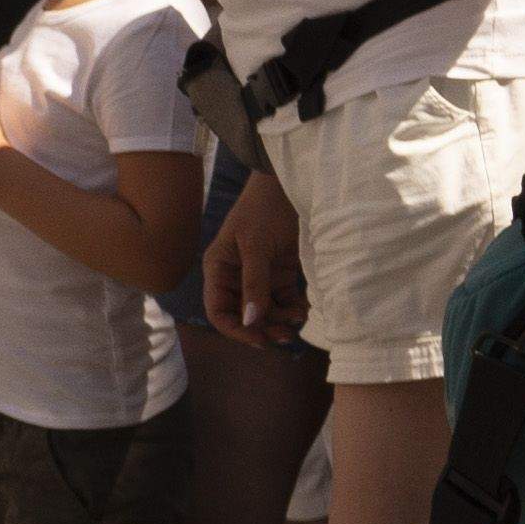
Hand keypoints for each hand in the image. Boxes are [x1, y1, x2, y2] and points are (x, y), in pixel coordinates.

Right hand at [202, 174, 302, 344]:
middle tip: (285, 336)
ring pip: (265, 310)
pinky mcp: (280, 272)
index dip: (236, 329)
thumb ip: (254, 284)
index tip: (259, 338)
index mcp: (219, 270)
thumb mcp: (256, 247)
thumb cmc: (263, 210)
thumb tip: (252, 322)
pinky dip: (294, 307)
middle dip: (262, 327)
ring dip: (280, 320)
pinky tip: (305, 310)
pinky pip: (284, 299)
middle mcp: (236, 277)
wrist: (290, 185)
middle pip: (244, 314)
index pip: (219, 310)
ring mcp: (259, 275)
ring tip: (298, 321)